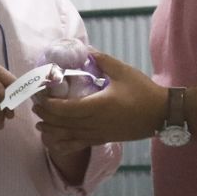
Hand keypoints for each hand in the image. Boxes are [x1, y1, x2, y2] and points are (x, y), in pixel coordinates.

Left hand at [33, 51, 164, 148]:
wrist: (161, 114)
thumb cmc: (143, 91)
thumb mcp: (123, 71)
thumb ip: (103, 60)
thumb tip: (86, 50)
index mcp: (98, 106)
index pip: (65, 109)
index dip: (49, 104)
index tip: (39, 96)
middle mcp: (95, 123)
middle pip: (63, 123)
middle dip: (46, 116)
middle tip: (35, 107)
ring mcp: (98, 134)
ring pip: (68, 136)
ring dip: (52, 131)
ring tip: (39, 125)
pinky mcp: (103, 139)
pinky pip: (79, 145)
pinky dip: (64, 145)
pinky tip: (54, 144)